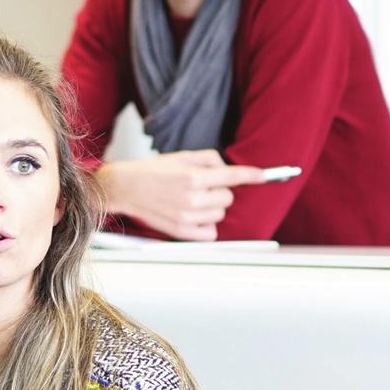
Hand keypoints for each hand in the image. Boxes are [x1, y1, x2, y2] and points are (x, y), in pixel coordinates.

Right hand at [96, 150, 266, 240]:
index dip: (252, 175)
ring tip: (193, 200)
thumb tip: (228, 169)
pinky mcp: (181, 231)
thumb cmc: (153, 170)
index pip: (232, 176)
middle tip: (202, 186)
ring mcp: (186, 217)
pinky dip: (207, 225)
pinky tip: (195, 215)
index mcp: (192, 177)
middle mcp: (191, 198)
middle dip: (220, 190)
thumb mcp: (182, 156)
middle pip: (228, 197)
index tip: (264, 176)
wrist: (126, 187)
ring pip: (220, 215)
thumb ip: (209, 159)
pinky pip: (211, 233)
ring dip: (213, 207)